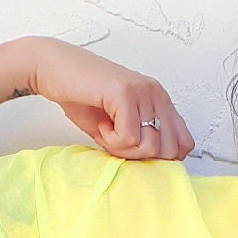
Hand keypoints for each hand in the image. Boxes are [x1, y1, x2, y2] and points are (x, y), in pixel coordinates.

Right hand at [20, 38, 194, 160]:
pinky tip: (100, 124)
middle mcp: (157, 93)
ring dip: (122, 148)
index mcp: (160, 100)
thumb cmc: (83, 97)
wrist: (53, 70)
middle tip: (115, 140)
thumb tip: (158, 167)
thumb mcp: (121, 124)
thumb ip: (143, 139)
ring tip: (106, 129)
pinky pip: (129, 138)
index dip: (157, 157)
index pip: (184, 144)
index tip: (132, 147)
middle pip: (168, 151)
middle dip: (139, 155)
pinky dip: (111, 140)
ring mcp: (143, 91)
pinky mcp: (124, 93)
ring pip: (149, 147)